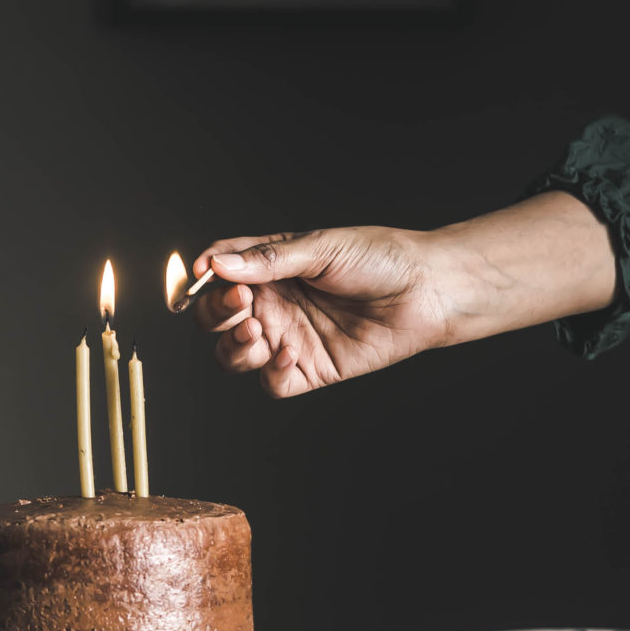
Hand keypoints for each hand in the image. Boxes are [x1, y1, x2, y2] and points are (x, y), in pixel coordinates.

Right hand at [195, 227, 449, 397]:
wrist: (426, 291)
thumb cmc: (380, 259)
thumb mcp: (320, 248)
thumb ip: (267, 260)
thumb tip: (218, 266)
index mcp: (270, 269)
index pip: (219, 272)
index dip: (203, 276)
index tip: (203, 275)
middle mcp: (274, 304)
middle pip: (215, 317)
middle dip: (215, 311)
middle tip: (240, 302)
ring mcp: (289, 338)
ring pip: (234, 354)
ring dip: (233, 345)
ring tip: (255, 330)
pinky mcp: (309, 369)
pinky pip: (272, 382)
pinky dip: (271, 372)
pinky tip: (290, 353)